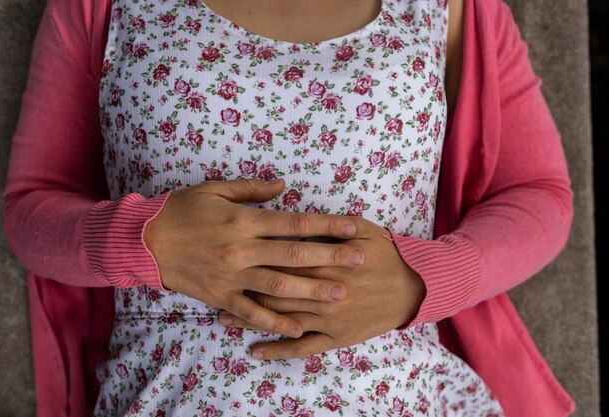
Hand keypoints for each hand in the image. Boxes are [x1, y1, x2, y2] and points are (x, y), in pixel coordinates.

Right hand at [143, 178, 366, 338]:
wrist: (145, 240)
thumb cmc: (182, 210)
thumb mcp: (215, 190)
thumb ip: (252, 190)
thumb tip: (284, 185)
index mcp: (244, 221)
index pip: (295, 223)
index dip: (327, 225)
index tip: (353, 228)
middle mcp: (242, 249)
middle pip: (295, 255)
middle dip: (331, 258)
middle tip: (360, 262)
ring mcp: (232, 276)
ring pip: (279, 286)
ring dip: (311, 291)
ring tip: (339, 295)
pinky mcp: (220, 296)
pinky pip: (251, 312)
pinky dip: (274, 322)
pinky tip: (297, 329)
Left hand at [217, 219, 425, 359]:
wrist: (413, 289)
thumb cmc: (386, 255)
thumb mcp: (364, 228)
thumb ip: (331, 224)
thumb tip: (299, 217)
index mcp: (326, 262)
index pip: (283, 260)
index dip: (254, 257)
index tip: (228, 253)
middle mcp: (322, 292)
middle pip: (274, 290)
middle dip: (242, 288)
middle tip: (213, 286)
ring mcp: (327, 318)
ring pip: (282, 319)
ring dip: (250, 319)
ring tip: (221, 317)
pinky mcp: (335, 338)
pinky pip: (303, 347)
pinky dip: (278, 350)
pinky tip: (256, 350)